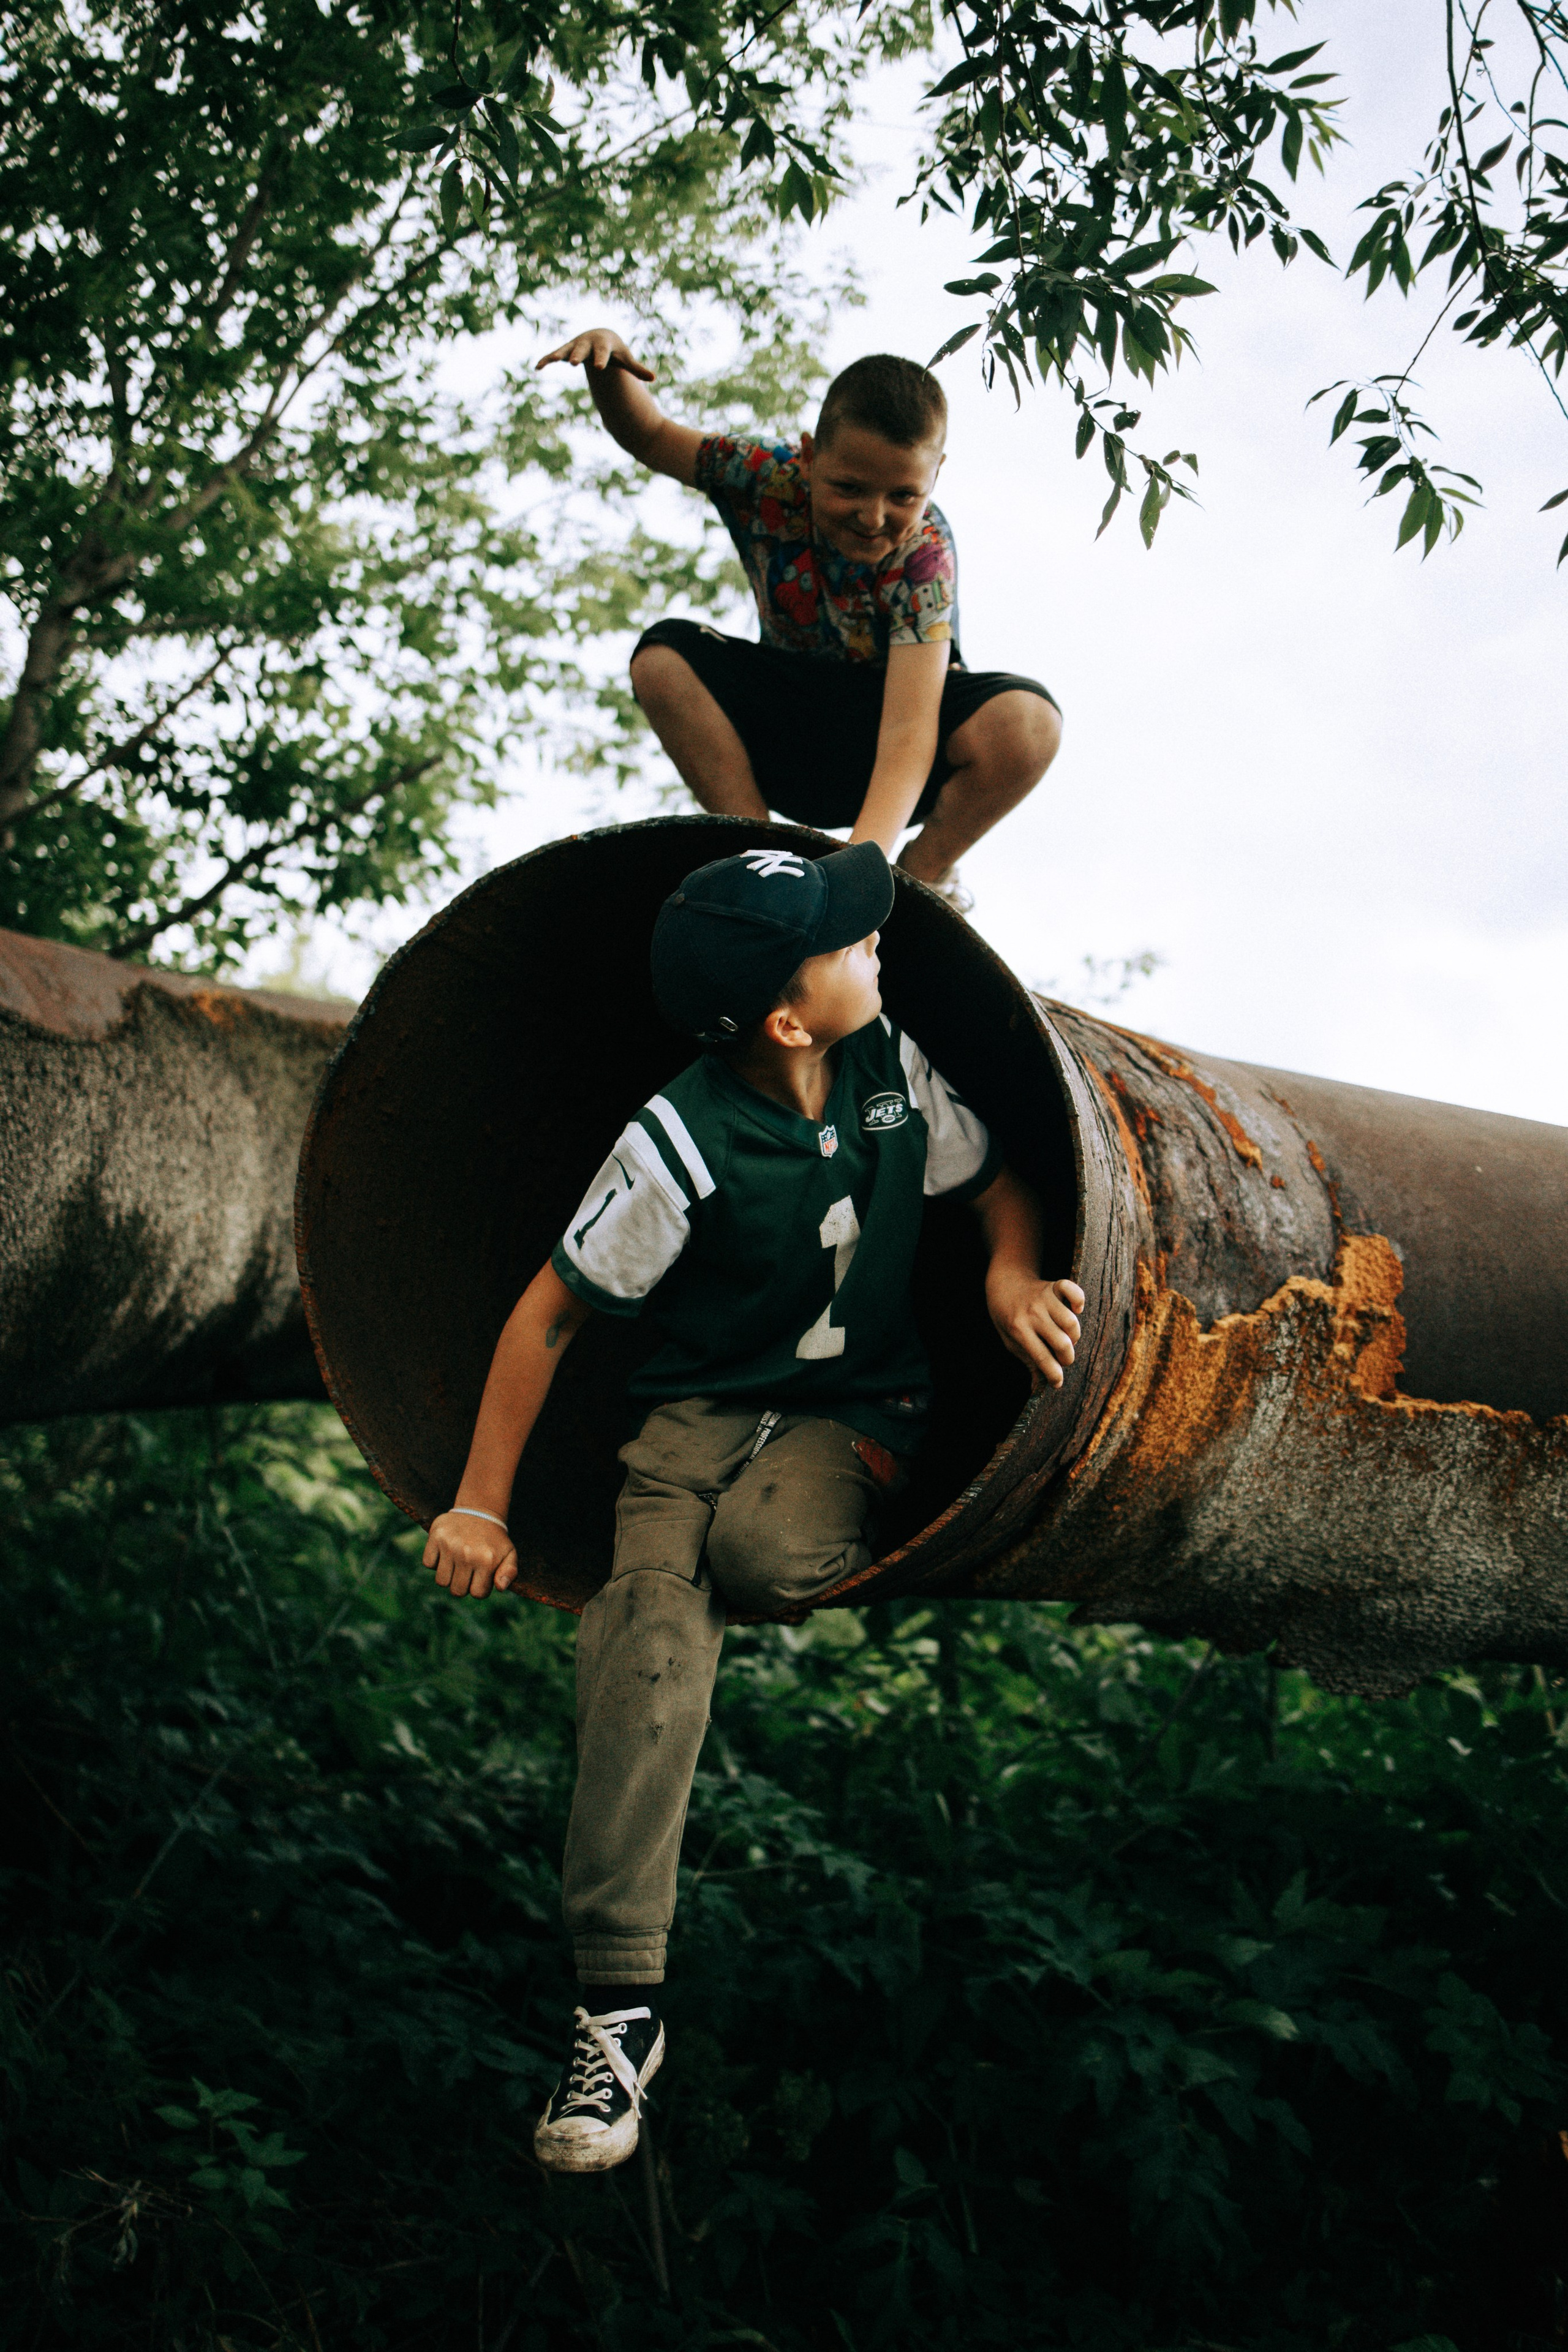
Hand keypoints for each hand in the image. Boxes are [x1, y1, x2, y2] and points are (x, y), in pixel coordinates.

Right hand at [424, 1510, 518, 1599]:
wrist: (480, 1510)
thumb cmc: (494, 1539)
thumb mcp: (509, 1554)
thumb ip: (510, 1573)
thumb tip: (500, 1588)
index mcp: (487, 1560)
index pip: (477, 1594)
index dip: (480, 1588)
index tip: (482, 1576)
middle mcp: (467, 1554)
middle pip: (457, 1591)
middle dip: (463, 1585)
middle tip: (469, 1569)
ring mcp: (450, 1545)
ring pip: (441, 1581)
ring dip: (448, 1576)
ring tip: (457, 1562)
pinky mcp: (436, 1536)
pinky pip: (428, 1564)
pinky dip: (434, 1561)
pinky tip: (445, 1552)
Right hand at [536, 328, 654, 380]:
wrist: (601, 336)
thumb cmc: (616, 351)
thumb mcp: (626, 358)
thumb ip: (637, 369)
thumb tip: (654, 378)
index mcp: (603, 344)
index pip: (602, 353)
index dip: (600, 359)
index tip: (599, 367)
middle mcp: (587, 343)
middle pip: (582, 350)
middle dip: (577, 355)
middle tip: (572, 363)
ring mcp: (575, 345)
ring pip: (565, 350)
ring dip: (558, 355)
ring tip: (551, 361)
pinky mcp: (566, 350)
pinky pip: (554, 354)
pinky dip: (547, 360)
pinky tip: (537, 368)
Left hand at [985, 1271, 1084, 1388]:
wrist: (1004, 1284)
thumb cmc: (1008, 1318)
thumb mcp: (1011, 1341)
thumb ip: (1028, 1361)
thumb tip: (1037, 1389)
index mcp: (1019, 1330)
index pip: (1042, 1358)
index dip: (1054, 1375)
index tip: (1057, 1382)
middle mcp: (1032, 1314)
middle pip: (1062, 1342)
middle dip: (1067, 1358)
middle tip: (1063, 1359)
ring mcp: (1043, 1299)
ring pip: (1071, 1322)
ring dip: (1075, 1336)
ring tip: (1068, 1339)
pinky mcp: (1053, 1286)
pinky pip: (1072, 1290)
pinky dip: (1079, 1300)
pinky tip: (1076, 1310)